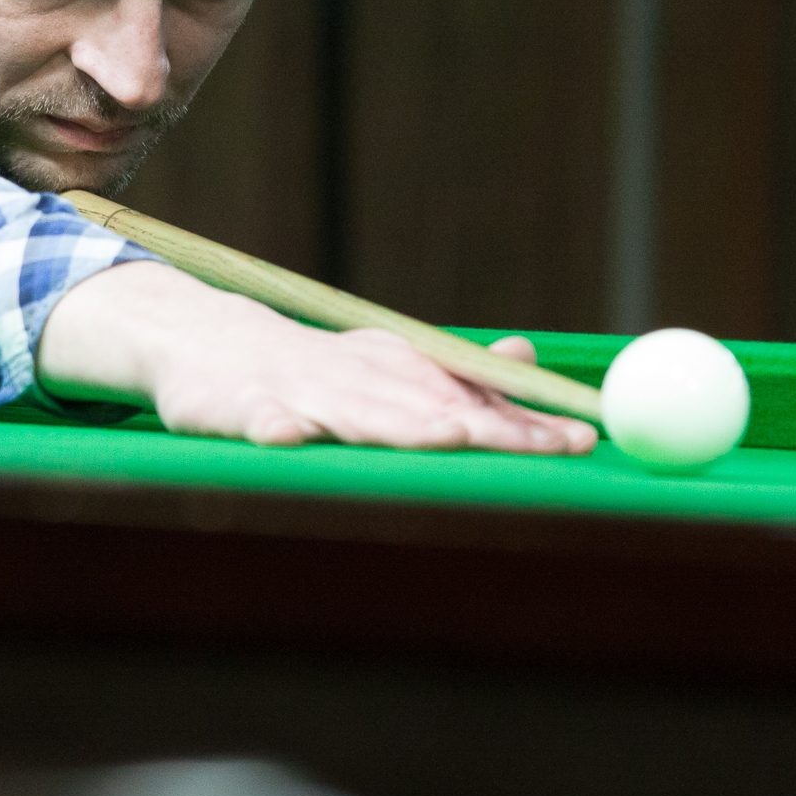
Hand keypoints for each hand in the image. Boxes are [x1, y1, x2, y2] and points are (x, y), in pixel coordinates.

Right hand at [35, 262, 597, 454]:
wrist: (213, 345)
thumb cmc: (316, 369)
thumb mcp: (393, 365)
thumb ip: (459, 375)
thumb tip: (529, 358)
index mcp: (402, 375)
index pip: (477, 403)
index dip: (530, 424)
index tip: (582, 440)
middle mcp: (364, 382)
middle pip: (436, 410)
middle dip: (492, 431)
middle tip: (541, 449)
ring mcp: (303, 394)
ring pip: (360, 414)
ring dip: (401, 425)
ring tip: (446, 437)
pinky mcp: (244, 411)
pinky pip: (263, 422)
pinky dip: (277, 428)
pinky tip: (289, 438)